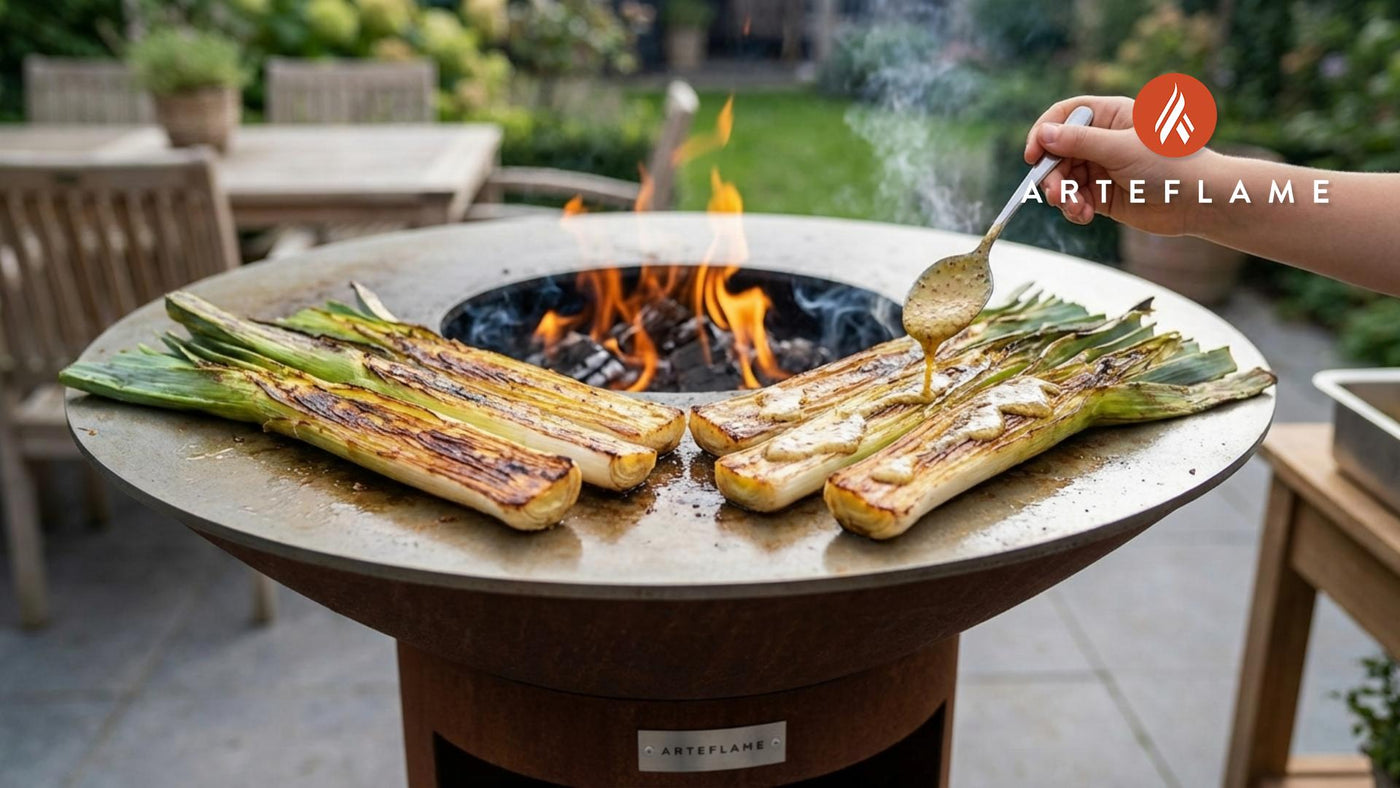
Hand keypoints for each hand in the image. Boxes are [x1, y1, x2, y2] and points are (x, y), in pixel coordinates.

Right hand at [1024, 95, 1212, 236]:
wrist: (1199, 200)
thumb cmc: (1171, 165)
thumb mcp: (1121, 149)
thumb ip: (1079, 142)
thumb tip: (1043, 134)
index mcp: (1110, 116)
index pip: (1064, 116)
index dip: (1043, 133)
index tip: (1033, 156)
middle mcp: (1102, 140)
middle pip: (1057, 152)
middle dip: (1052, 175)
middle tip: (1055, 194)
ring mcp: (1101, 167)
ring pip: (1062, 179)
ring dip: (1062, 196)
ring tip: (1076, 208)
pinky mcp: (1102, 194)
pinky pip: (1074, 199)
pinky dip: (1073, 209)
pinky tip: (1085, 215)